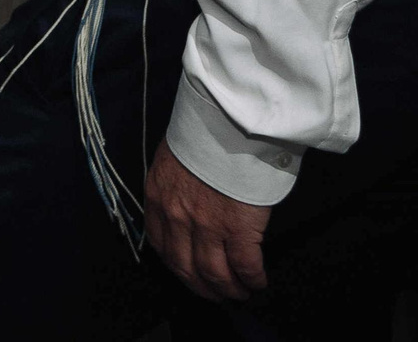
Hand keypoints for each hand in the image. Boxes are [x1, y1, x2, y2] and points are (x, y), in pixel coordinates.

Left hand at [146, 142, 270, 303]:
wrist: (227, 123)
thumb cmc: (206, 133)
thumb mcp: (174, 158)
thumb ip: (175, 185)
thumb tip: (185, 201)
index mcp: (158, 197)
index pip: (160, 244)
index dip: (176, 266)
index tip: (188, 274)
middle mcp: (177, 216)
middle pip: (185, 267)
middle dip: (202, 287)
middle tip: (217, 294)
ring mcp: (207, 225)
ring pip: (214, 274)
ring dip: (229, 290)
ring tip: (240, 293)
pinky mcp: (238, 228)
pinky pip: (245, 266)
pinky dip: (252, 280)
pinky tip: (259, 282)